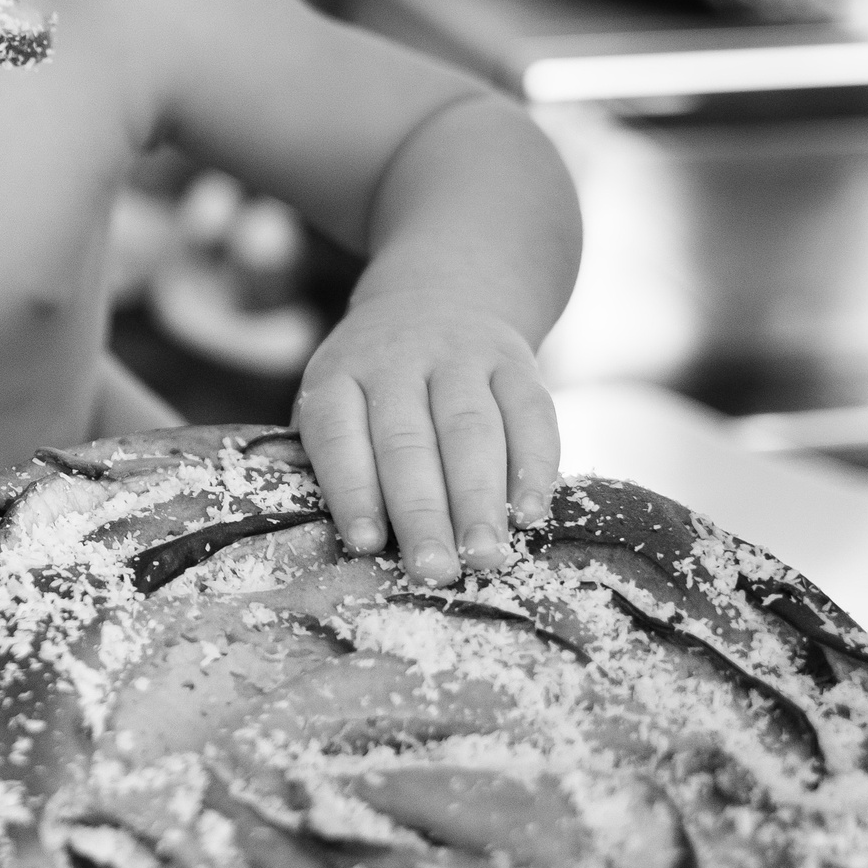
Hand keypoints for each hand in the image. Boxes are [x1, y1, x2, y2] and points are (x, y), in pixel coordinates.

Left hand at [291, 291, 559, 586]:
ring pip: (470, 429)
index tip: (365, 544)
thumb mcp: (336, 399)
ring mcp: (460, 357)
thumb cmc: (375, 386)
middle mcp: (396, 360)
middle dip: (422, 512)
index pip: (338, 434)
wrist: (437, 297)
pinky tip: (531, 513)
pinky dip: (534, 465)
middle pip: (407, 441)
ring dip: (479, 499)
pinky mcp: (516, 362)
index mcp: (339, 375)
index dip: (352, 490)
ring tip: (485, 555)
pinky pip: (531, 413)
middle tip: (435, 570)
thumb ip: (333, 459)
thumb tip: (339, 538)